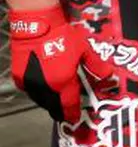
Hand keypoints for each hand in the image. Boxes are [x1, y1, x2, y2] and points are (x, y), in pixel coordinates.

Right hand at [9, 5, 113, 122]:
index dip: (72, 113)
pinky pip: (31, 90)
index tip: (75, 119)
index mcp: (63, 82)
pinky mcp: (19, 78)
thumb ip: (96, 66)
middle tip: (66, 111)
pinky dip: (39, 92)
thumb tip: (110, 77)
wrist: (37, 26)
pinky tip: (44, 86)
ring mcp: (30, 84)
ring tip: (56, 99)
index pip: (69, 104)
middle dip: (60, 109)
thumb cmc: (63, 37)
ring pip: (40, 100)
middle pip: (53, 105)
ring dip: (49, 101)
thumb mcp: (85, 50)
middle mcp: (45, 87)